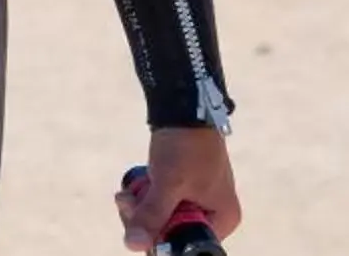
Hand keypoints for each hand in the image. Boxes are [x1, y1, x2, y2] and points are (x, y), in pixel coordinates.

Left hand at [118, 128, 240, 250]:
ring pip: (162, 220)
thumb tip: (132, 245)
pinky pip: (162, 205)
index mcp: (222, 219)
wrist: (183, 106)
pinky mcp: (184, 189)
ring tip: (126, 194)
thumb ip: (152, 216)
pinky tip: (132, 189)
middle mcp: (214, 214)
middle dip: (145, 222)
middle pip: (173, 234)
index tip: (138, 225)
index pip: (187, 244)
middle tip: (127, 203)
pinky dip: (146, 199)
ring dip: (140, 210)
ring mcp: (198, 201)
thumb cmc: (185, 145)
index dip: (160, 239)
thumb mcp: (168, 183)